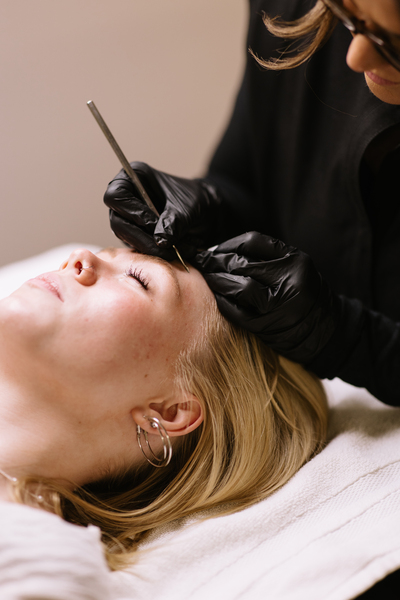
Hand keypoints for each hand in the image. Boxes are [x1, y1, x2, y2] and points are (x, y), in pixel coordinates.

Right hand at [104, 162, 224, 258]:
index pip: (116, 196)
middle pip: (118, 222)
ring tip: (177, 249)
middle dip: (142, 237)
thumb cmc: (196, 199)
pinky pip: (139, 248)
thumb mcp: (187, 208)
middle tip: (166, 246)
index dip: (133, 212)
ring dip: (152, 248)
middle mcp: (127, 197)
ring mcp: (130, 217)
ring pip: (127, 238)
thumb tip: (159, 240)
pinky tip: (175, 252)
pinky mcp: (136, 235)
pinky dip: (157, 252)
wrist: (208, 212)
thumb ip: (173, 222)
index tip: (153, 223)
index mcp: (134, 177)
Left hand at [193, 231, 339, 363]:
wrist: (325, 329)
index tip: (215, 248)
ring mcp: (278, 306)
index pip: (252, 243)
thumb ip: (265, 256)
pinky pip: (237, 312)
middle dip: (217, 261)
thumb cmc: (305, 293)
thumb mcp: (295, 266)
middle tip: (203, 261)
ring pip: (239, 287)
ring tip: (208, 277)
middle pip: (242, 264)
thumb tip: (223, 250)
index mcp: (294, 261)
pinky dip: (224, 302)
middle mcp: (288, 281)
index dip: (228, 244)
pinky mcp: (267, 326)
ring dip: (218, 281)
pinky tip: (217, 297)